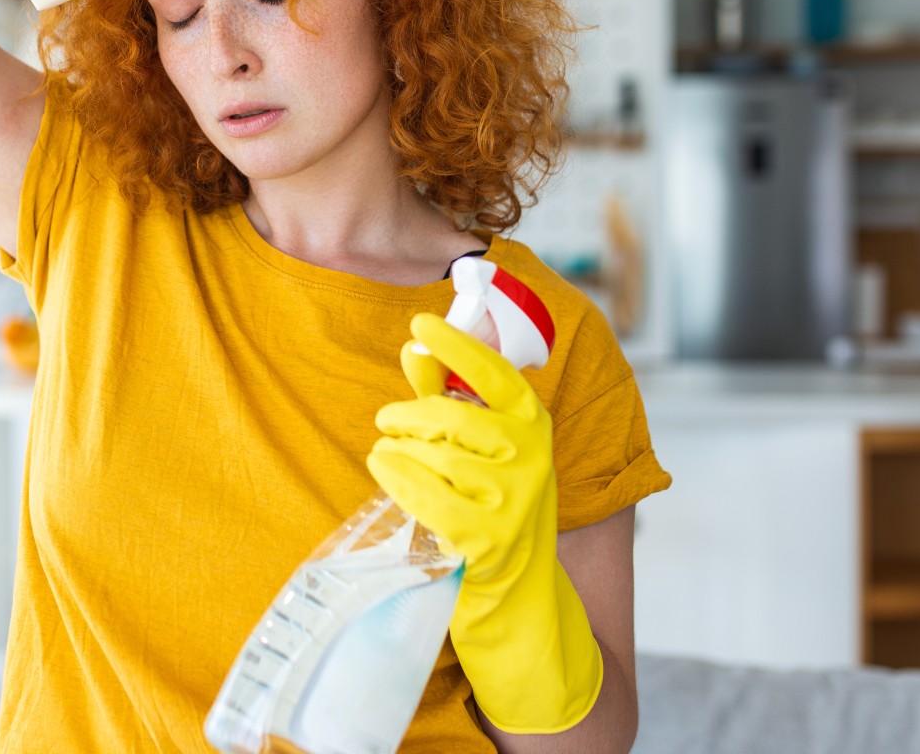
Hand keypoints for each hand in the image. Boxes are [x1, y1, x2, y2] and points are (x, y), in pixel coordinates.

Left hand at [366, 312, 603, 733]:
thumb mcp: (485, 449)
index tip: (420, 322)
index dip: (456, 344)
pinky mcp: (485, 538)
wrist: (521, 596)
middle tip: (386, 421)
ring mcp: (512, 500)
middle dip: (406, 415)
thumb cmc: (493, 507)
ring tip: (385, 452)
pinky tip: (384, 469)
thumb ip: (448, 398)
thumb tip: (413, 349)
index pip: (495, 372)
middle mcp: (532, 458)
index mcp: (535, 425)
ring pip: (433, 454)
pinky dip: (396, 476)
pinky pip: (425, 493)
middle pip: (450, 416)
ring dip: (396, 448)